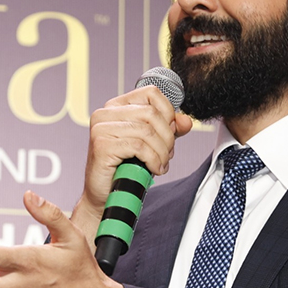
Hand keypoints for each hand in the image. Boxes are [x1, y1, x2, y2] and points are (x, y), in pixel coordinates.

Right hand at [71, 86, 194, 239]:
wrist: (105, 194)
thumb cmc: (126, 167)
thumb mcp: (152, 144)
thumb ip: (169, 129)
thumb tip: (186, 121)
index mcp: (117, 106)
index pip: (151, 93)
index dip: (168, 112)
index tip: (171, 133)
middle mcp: (105, 113)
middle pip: (151, 113)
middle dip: (167, 137)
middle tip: (167, 155)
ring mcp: (101, 128)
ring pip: (147, 131)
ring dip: (162, 152)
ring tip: (161, 164)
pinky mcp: (102, 145)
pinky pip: (139, 147)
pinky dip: (153, 160)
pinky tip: (153, 169)